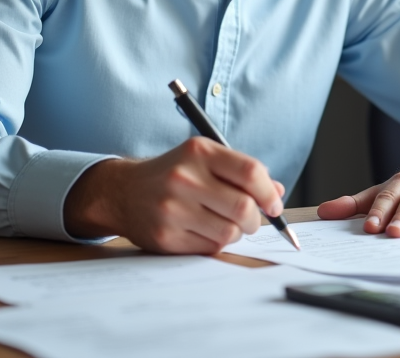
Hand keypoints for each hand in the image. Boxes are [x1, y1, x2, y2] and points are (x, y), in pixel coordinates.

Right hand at [63, 137, 284, 253]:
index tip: (273, 204)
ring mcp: (172, 209)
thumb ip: (241, 172)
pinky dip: (216, 243)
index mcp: (198, 151)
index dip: (269, 192)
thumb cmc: (174, 174)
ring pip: (229, 232)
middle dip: (255, 219)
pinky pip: (210, 247)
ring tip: (225, 224)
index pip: (250, 172)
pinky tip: (205, 231)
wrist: (123, 192)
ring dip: (236, 232)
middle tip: (252, 220)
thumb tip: (276, 193)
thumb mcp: (204, 159)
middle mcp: (183, 177)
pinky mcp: (165, 236)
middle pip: (243, 207)